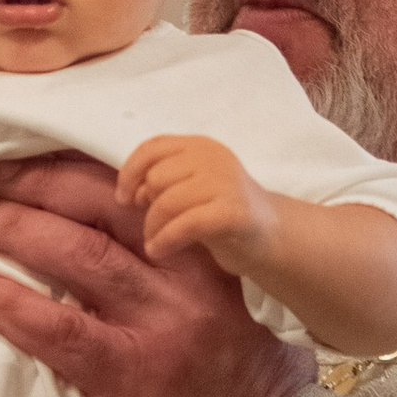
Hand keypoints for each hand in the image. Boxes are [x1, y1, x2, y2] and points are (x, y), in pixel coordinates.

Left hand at [0, 153, 311, 396]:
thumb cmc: (244, 388)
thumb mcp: (230, 309)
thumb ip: (186, 268)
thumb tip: (129, 235)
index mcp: (205, 256)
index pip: (135, 191)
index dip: (73, 169)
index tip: (27, 157)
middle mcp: (185, 280)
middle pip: (103, 206)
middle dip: (36, 185)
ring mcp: (158, 326)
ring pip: (78, 255)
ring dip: (13, 230)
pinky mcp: (128, 376)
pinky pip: (59, 330)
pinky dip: (8, 305)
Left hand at [116, 132, 274, 277]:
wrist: (271, 234)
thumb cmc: (222, 211)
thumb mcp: (192, 185)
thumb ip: (164, 179)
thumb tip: (130, 191)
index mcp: (200, 146)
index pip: (153, 147)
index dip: (130, 172)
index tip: (124, 199)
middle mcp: (213, 158)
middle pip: (156, 178)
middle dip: (146, 207)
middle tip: (152, 226)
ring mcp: (226, 183)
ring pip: (166, 202)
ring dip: (153, 228)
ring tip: (155, 243)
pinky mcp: (233, 212)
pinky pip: (185, 225)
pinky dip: (165, 240)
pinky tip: (159, 251)